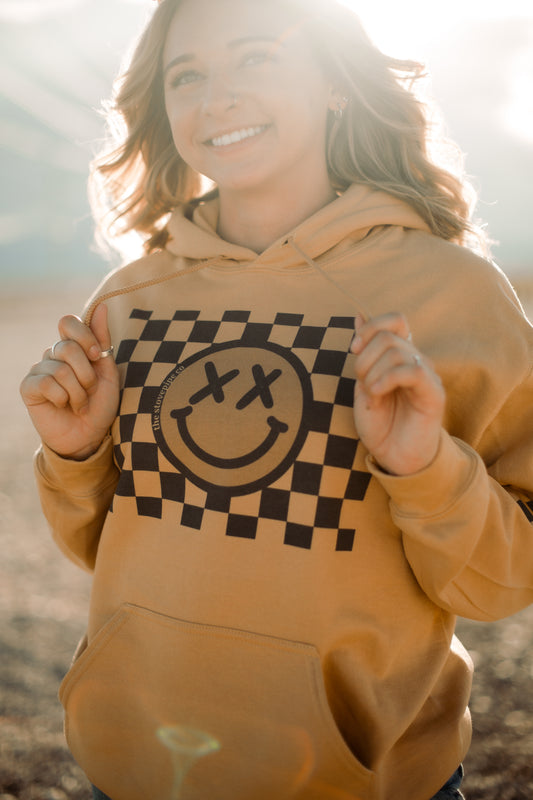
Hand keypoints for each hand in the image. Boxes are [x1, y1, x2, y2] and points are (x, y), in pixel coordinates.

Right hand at [20, 304, 119, 459]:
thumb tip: (101, 305)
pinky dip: (62, 398)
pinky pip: (46, 383)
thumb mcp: (108, 370)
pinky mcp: (29, 388)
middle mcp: (53, 354)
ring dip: (77, 392)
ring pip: (60, 369)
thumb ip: (102, 339)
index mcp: (72, 346)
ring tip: (79, 403)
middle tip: (89, 390)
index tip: (96, 355)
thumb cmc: (100, 404)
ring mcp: (39, 370)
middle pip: (67, 347)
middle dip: (86, 374)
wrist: (90, 435)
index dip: (84, 336)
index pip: (69, 322)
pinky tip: (63, 406)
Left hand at [350, 312, 444, 475]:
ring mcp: (427, 375)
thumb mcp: (363, 383)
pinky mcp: (433, 393)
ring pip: (397, 351)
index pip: (394, 319)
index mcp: (400, 356)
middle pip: (388, 336)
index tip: (354, 350)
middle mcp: (416, 360)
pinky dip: (387, 379)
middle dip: (364, 359)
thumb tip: (358, 316)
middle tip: (362, 385)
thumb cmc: (381, 424)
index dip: (370, 329)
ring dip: (373, 374)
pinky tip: (378, 395)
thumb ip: (364, 352)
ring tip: (373, 396)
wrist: (395, 457)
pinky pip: (411, 370)